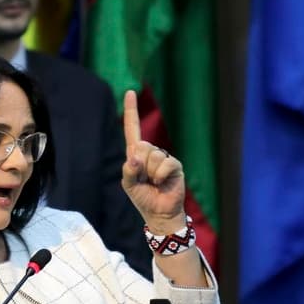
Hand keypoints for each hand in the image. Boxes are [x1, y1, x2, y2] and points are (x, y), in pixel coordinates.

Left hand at [121, 90, 185, 233]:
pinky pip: (165, 164)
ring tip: (154, 182)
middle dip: (140, 165)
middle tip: (145, 179)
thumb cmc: (143, 197)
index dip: (131, 110)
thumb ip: (128, 170)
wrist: (159, 212)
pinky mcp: (175, 165)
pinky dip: (161, 175)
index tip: (130, 91)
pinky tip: (162, 183)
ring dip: (150, 173)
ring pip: (152, 156)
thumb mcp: (129, 184)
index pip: (132, 128)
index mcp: (136, 153)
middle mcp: (150, 152)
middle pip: (141, 146)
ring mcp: (163, 158)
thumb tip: (136, 158)